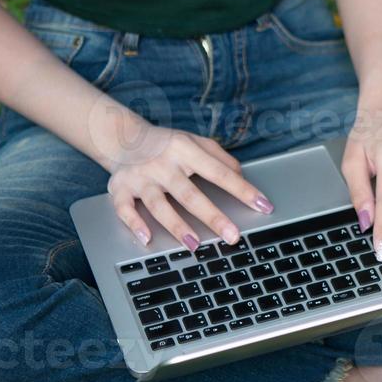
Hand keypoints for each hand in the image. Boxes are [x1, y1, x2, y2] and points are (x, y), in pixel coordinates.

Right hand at [106, 123, 273, 248]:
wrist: (123, 136)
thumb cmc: (167, 144)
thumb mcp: (196, 141)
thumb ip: (220, 158)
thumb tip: (243, 178)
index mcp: (185, 149)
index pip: (219, 172)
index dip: (243, 190)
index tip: (263, 206)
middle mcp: (162, 163)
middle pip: (189, 194)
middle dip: (213, 217)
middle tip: (233, 236)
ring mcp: (140, 177)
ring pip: (158, 205)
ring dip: (176, 226)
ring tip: (195, 244)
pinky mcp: (119, 188)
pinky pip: (124, 209)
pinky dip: (134, 224)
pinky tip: (147, 238)